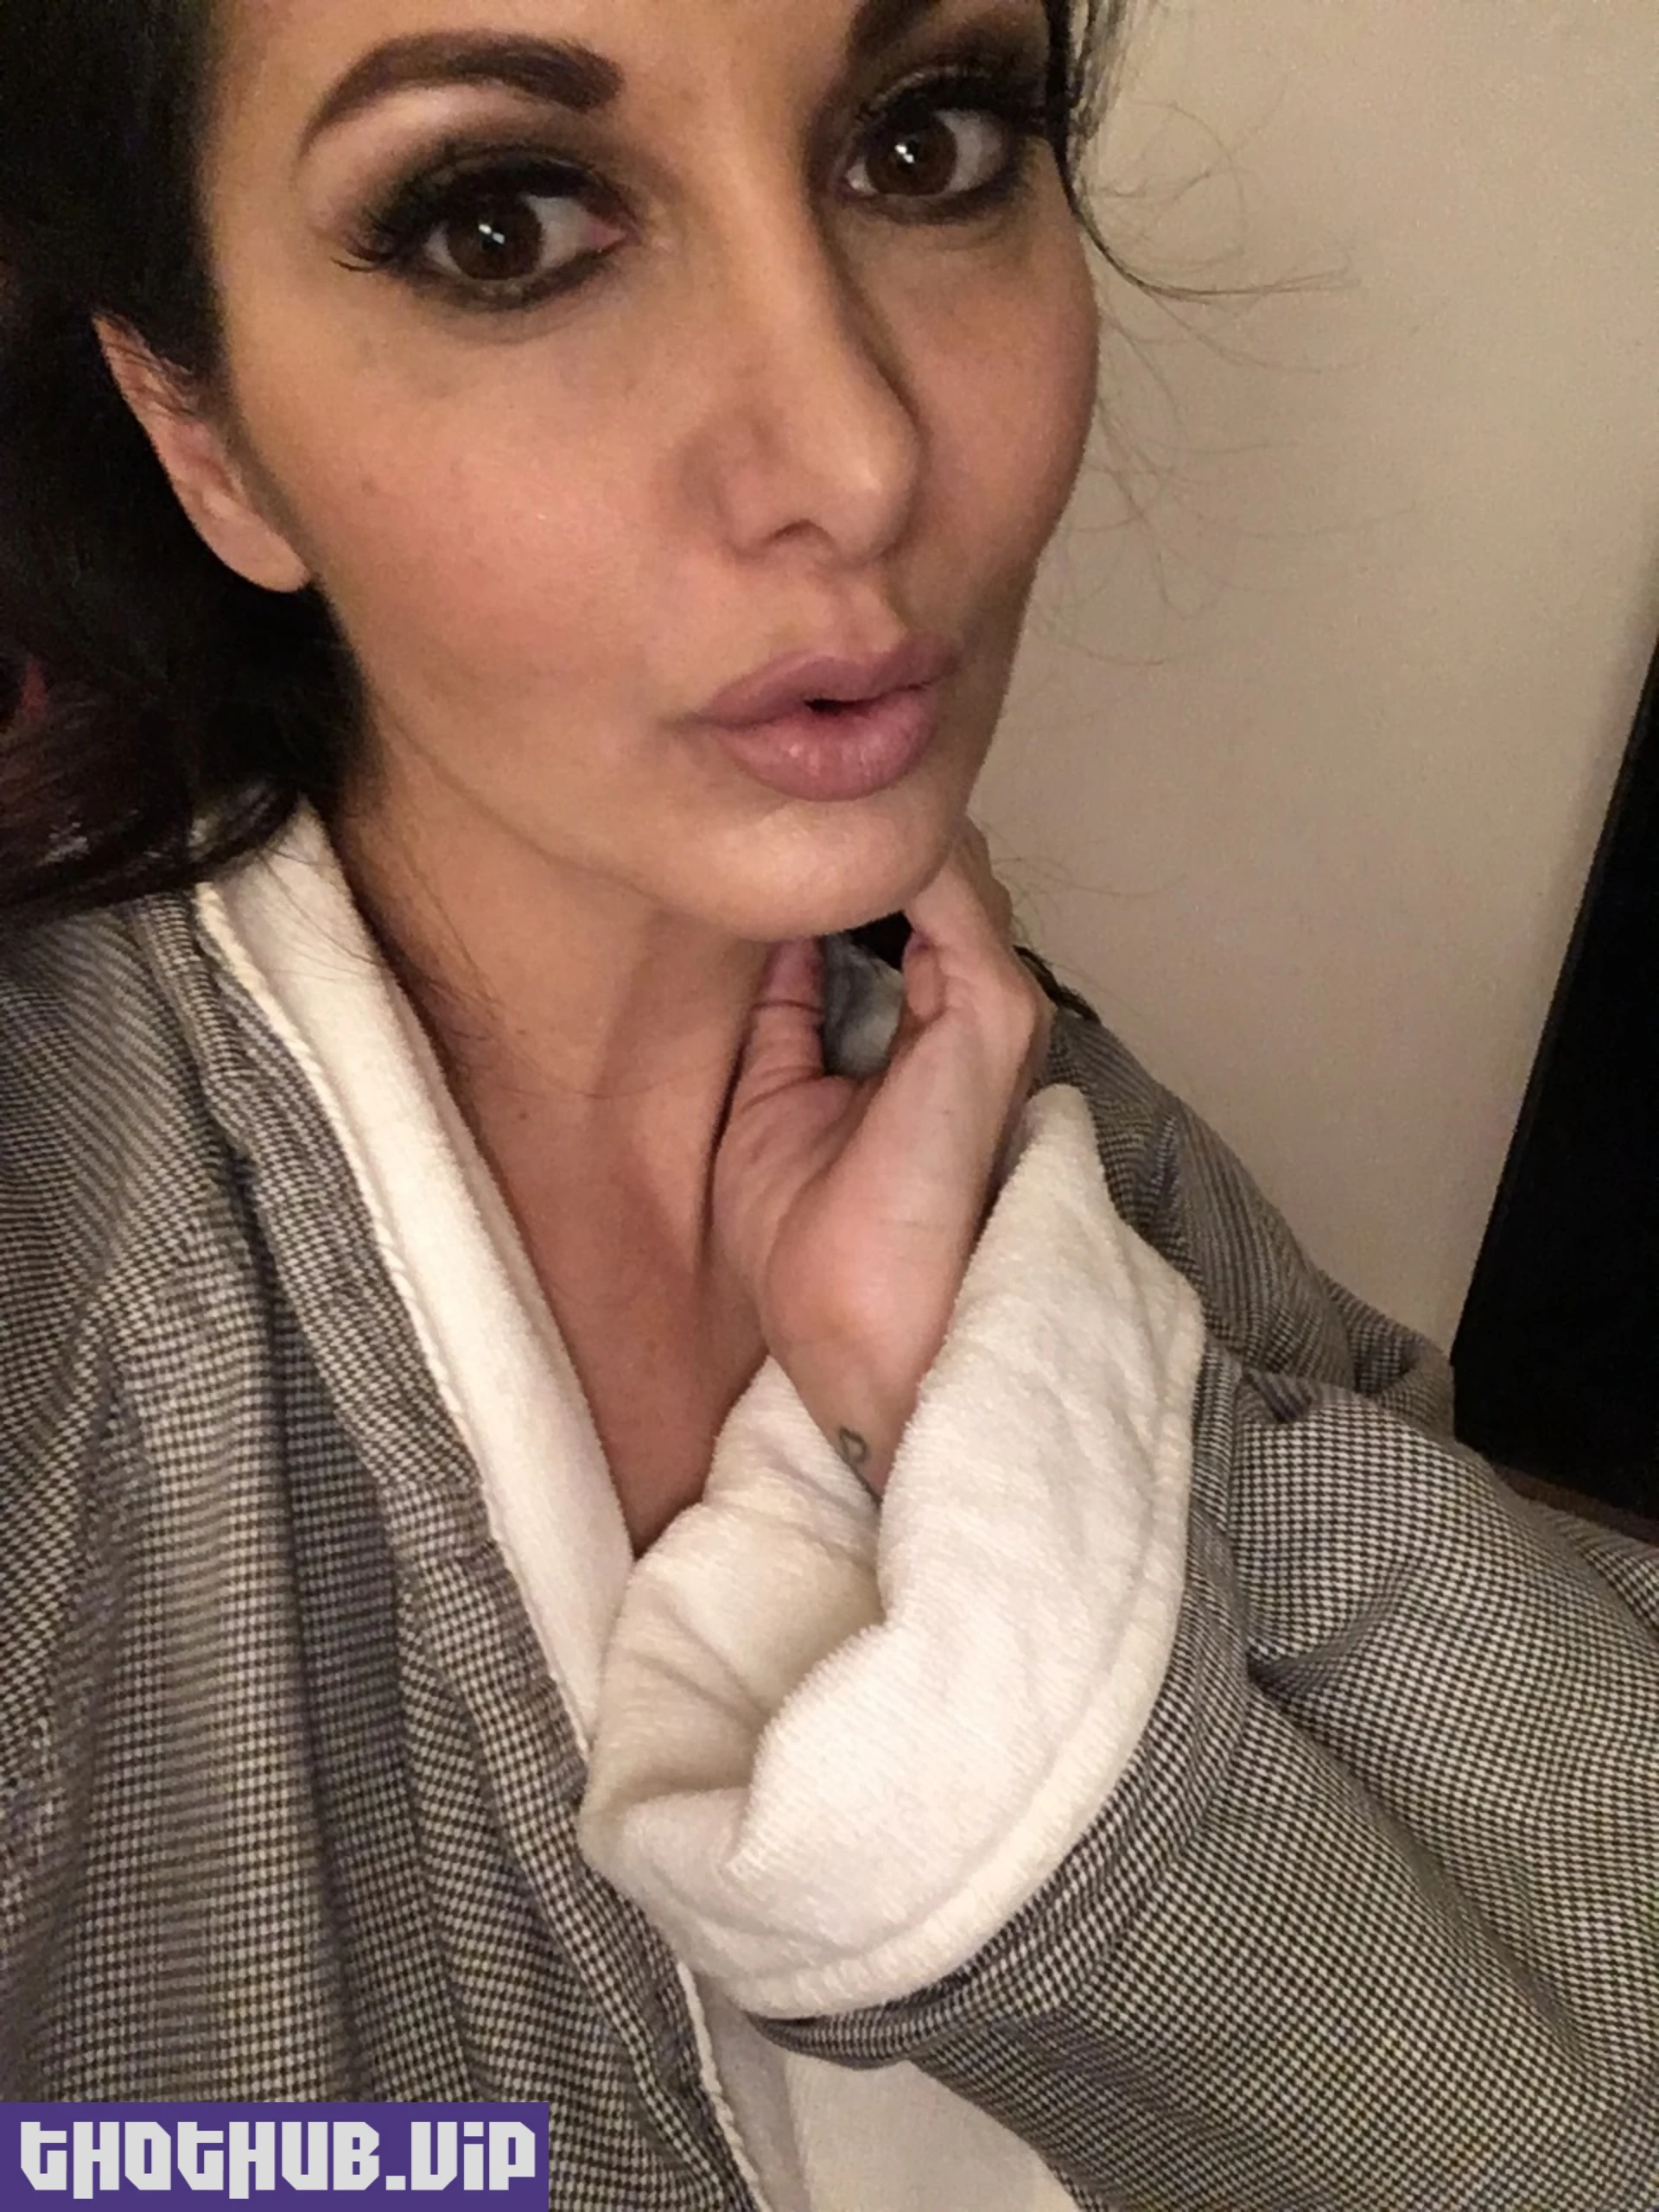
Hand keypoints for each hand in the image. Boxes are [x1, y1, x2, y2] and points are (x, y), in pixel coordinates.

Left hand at [713, 825, 1051, 1494]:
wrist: (853, 1332)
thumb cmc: (813, 1245)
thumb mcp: (772, 1099)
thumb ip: (787, 1014)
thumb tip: (771, 937)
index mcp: (936, 1035)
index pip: (909, 909)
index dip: (845, 865)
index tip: (766, 823)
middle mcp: (978, 1011)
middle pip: (939, 875)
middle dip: (864, 829)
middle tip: (774, 789)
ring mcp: (994, 1007)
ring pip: (949, 868)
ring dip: (873, 827)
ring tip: (793, 791)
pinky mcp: (991, 1014)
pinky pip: (949, 891)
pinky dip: (890, 852)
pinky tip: (821, 830)